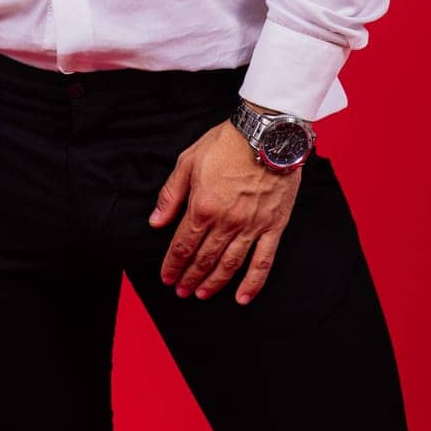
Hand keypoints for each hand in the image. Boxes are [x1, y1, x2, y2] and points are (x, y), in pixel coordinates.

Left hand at [147, 117, 301, 303]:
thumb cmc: (226, 143)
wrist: (266, 133)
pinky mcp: (273, 226)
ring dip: (213, 283)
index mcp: (202, 207)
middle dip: (189, 277)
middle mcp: (226, 222)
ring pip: (229, 265)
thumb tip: (156, 222)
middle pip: (203, 259)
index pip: (182, 245)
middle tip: (181, 291)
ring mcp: (251, 227)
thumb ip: (171, 195)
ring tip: (202, 294)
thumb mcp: (188, 161)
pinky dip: (253, 283)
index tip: (166, 277)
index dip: (173, 265)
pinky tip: (242, 297)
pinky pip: (263, 262)